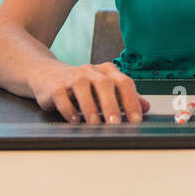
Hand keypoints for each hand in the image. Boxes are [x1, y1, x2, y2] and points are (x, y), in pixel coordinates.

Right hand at [31, 62, 148, 122]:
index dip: (132, 101)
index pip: (124, 83)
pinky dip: (69, 110)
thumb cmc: (81, 85)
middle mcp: (91, 71)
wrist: (48, 75)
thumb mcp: (104, 89)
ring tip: (95, 124)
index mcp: (107, 71)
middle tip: (115, 124)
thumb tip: (146, 107)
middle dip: (112, 105)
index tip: (136, 120)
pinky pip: (62, 97)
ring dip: (91, 108)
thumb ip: (125, 97)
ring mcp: (73, 77)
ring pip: (84, 89)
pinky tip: (75, 121)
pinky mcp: (56, 86)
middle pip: (105, 85)